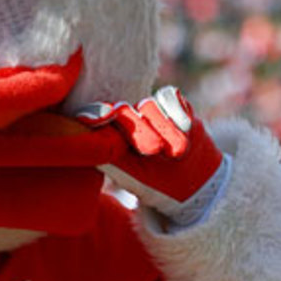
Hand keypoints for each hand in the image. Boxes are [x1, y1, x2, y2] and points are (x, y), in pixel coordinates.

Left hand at [73, 86, 224, 217]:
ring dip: (164, 128)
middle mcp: (126, 118)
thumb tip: (87, 141)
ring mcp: (148, 110)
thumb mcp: (128, 175)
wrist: (193, 184)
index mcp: (109, 135)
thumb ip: (107, 156)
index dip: (95, 115)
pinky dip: (177, 110)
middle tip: (154, 151)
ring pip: (147, 104)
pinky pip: (168, 96)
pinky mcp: (171, 103)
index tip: (107, 118)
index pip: (94, 117)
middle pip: (122, 110)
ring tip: (177, 152)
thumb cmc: (153, 184)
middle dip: (139, 131)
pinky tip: (186, 128)